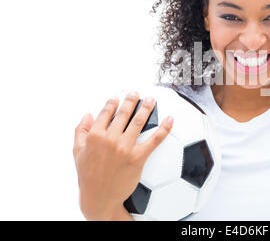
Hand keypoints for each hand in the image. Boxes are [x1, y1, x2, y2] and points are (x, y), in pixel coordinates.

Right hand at [73, 92, 173, 219]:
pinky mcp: (138, 157)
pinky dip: (164, 128)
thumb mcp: (77, 152)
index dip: (112, 103)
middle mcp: (110, 139)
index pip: (105, 113)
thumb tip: (88, 114)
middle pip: (124, 113)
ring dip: (147, 107)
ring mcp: (125, 147)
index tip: (117, 97)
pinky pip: (154, 140)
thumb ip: (80, 131)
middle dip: (131, 100)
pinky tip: (170, 119)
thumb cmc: (87, 175)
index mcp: (94, 136)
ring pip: (139, 121)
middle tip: (136, 93)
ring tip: (151, 100)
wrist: (99, 197)